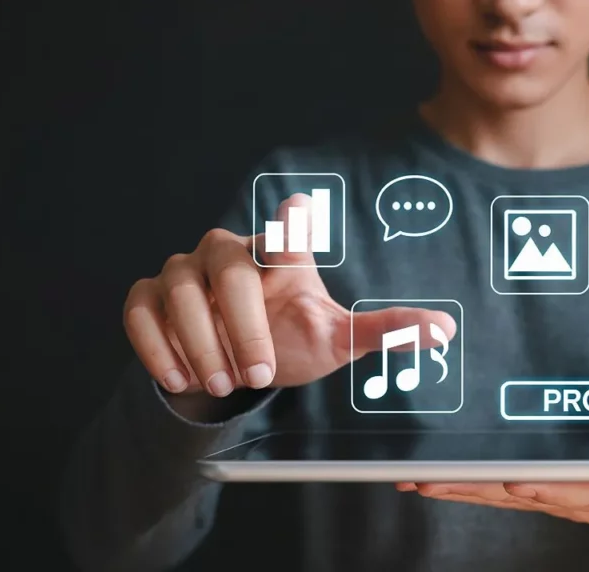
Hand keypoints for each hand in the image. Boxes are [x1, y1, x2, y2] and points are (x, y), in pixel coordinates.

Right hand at [123, 193, 455, 397]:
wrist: (236, 368)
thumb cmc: (289, 340)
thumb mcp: (337, 339)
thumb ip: (384, 330)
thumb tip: (447, 329)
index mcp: (279, 256)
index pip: (287, 232)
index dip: (291, 224)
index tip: (300, 208)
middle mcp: (228, 253)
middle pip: (229, 269)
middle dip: (243, 324)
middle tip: (256, 372)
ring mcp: (183, 273)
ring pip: (181, 291)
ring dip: (202, 342)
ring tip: (224, 380)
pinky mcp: (148, 298)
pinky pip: (141, 310)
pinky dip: (157, 344)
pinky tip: (180, 377)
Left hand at [396, 480, 588, 538]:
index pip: (574, 489)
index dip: (544, 486)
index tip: (511, 477)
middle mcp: (574, 498)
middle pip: (518, 493)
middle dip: (473, 488)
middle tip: (426, 477)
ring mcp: (553, 498)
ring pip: (496, 495)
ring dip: (454, 490)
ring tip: (411, 479)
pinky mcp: (542, 495)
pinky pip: (495, 493)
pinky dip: (461, 489)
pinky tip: (428, 483)